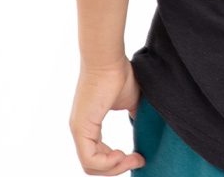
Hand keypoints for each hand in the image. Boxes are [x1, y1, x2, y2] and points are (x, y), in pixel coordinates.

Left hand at [69, 54, 146, 174]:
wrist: (109, 59)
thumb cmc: (118, 73)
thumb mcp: (130, 101)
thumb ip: (134, 117)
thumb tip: (144, 129)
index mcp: (90, 125)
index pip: (99, 156)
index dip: (119, 161)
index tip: (139, 156)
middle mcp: (81, 130)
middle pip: (95, 166)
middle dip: (119, 168)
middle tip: (139, 159)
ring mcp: (79, 130)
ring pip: (91, 167)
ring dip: (115, 168)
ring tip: (133, 157)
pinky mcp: (80, 129)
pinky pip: (90, 160)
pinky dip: (107, 163)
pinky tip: (121, 154)